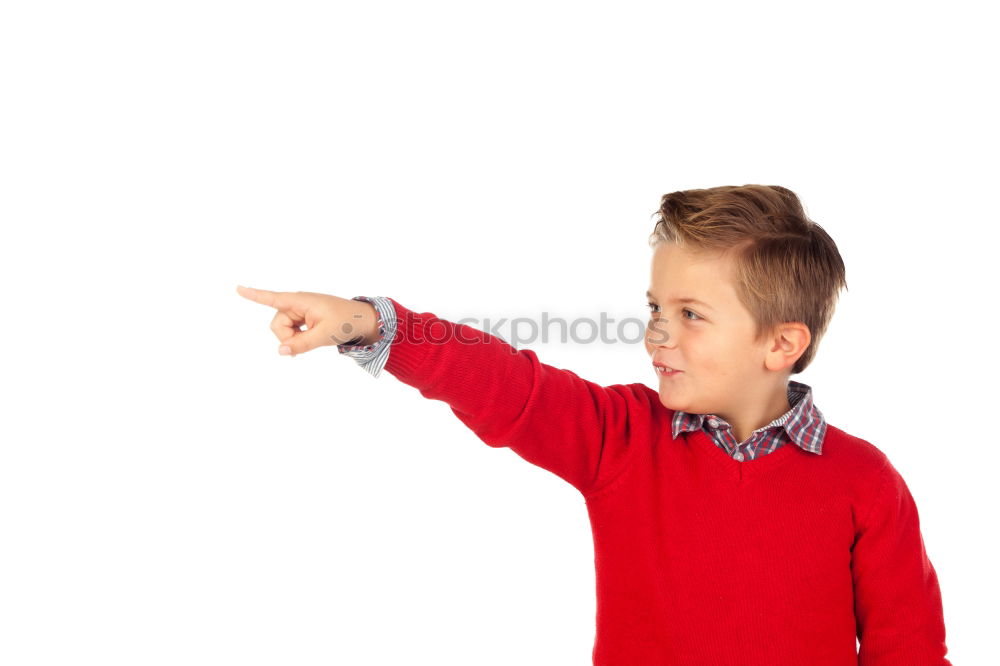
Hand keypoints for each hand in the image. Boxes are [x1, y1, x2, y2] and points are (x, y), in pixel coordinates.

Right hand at [236, 285, 377, 356]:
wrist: (362, 320)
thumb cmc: (345, 322)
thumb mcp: (324, 336)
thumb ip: (301, 344)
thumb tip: (280, 351)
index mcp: (301, 301)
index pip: (273, 298)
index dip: (254, 295)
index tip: (238, 288)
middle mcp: (297, 303)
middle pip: (277, 323)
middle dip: (286, 337)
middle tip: (305, 343)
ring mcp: (300, 310)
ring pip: (282, 329)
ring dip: (292, 338)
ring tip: (310, 341)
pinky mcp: (304, 317)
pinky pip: (290, 329)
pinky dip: (295, 338)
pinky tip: (304, 344)